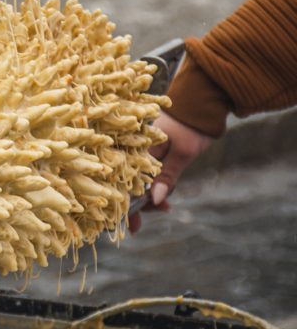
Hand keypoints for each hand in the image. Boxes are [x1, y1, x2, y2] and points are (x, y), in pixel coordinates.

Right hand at [129, 114, 214, 233]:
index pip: (126, 181)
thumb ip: (167, 177)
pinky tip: (163, 199)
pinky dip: (154, 187)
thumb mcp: (182, 154)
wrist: (202, 102)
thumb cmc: (191, 126)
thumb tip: (154, 200)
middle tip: (148, 221)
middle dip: (140, 204)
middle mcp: (134, 150)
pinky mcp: (149, 153)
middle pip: (129, 184)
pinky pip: (147, 175)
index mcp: (137, 149)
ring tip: (165, 208)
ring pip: (139, 181)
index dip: (128, 205)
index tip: (130, 226)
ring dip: (149, 197)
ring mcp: (141, 151)